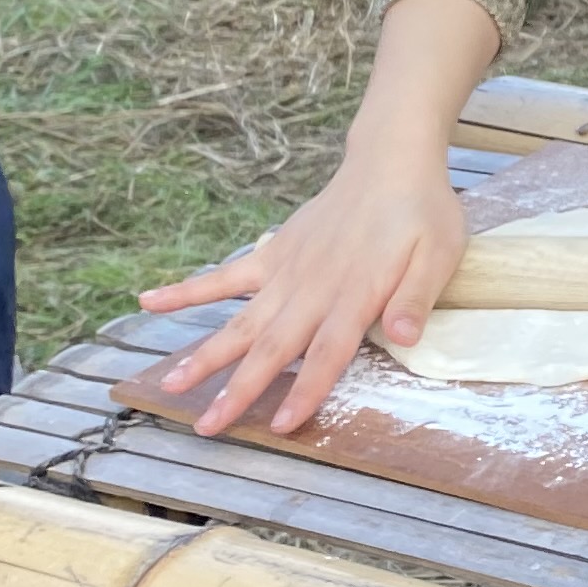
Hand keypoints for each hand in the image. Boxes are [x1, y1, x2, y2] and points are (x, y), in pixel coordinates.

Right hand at [140, 140, 472, 437]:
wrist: (391, 161)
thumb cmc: (423, 212)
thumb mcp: (439, 254)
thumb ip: (416, 297)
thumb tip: (405, 337)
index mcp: (356, 293)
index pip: (329, 351)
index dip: (306, 388)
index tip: (281, 424)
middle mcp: (313, 287)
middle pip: (273, 347)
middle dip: (239, 389)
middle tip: (206, 426)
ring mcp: (287, 270)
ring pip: (242, 320)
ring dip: (207, 353)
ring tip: (172, 384)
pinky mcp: (274, 253)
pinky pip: (226, 276)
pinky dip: (187, 289)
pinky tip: (148, 301)